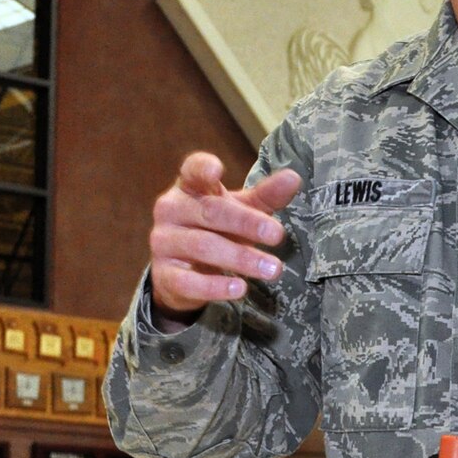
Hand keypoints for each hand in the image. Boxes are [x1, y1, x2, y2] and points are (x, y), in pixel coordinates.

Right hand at [149, 151, 301, 317]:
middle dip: (247, 223)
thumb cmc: (216, 230)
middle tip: (278, 235)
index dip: (202, 168)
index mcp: (189, 187)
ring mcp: (163, 242)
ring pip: (202, 246)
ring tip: (272, 269)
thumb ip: (265, 195)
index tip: (217, 171)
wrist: (181, 273)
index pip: (192, 170)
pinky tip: (240, 288)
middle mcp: (171, 210)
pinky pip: (189, 281)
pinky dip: (216, 286)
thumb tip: (293, 177)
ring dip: (241, 258)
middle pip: (210, 211)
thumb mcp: (241, 210)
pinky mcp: (164, 274)